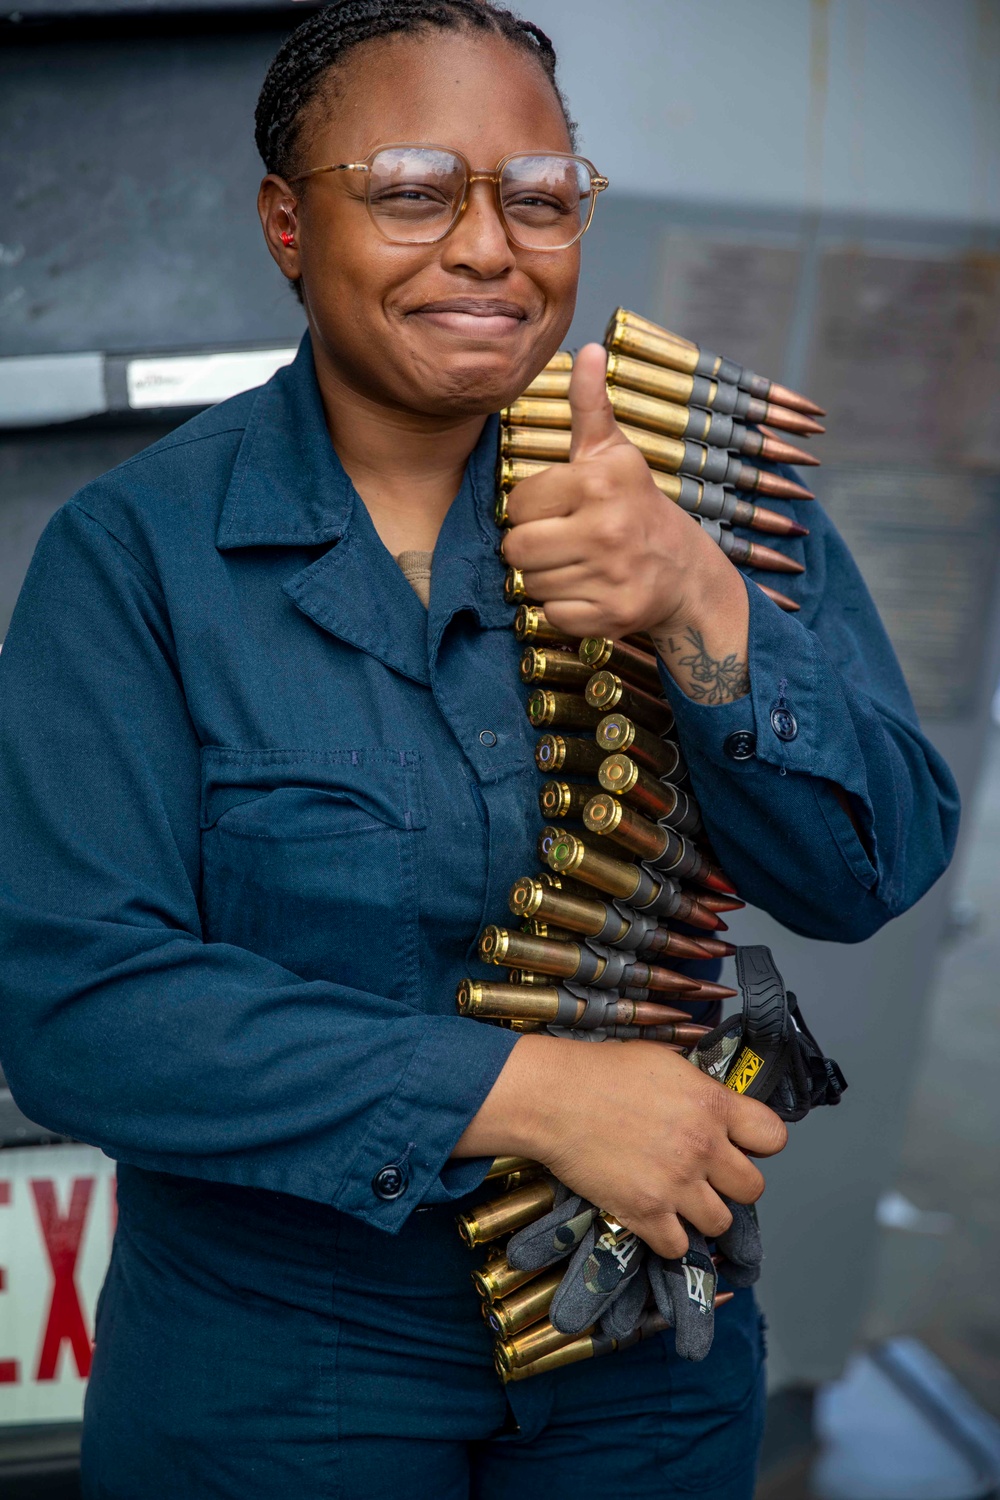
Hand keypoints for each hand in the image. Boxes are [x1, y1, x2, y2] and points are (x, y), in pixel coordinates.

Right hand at [454, 1033, 786, 1259]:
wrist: (554, 1096)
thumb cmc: (602, 1071)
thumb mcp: (665, 1062)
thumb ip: (701, 1090)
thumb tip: (719, 1107)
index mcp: (712, 1104)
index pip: (774, 1137)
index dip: (759, 1143)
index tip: (742, 1144)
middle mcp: (702, 1146)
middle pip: (753, 1188)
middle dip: (733, 1183)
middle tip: (709, 1176)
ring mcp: (675, 1183)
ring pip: (720, 1222)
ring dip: (703, 1213)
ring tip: (681, 1198)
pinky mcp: (645, 1212)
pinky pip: (677, 1245)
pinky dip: (668, 1237)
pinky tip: (655, 1217)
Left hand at [501, 343, 744, 644]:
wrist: (686, 571)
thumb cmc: (636, 505)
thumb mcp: (614, 453)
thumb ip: (590, 406)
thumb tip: (589, 348)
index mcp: (598, 481)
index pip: (516, 503)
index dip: (528, 510)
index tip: (555, 511)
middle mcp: (607, 527)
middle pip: (517, 548)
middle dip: (530, 548)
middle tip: (559, 543)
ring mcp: (613, 573)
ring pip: (532, 583)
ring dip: (546, 579)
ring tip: (576, 565)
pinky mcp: (615, 613)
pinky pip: (554, 615)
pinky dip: (564, 609)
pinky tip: (589, 591)